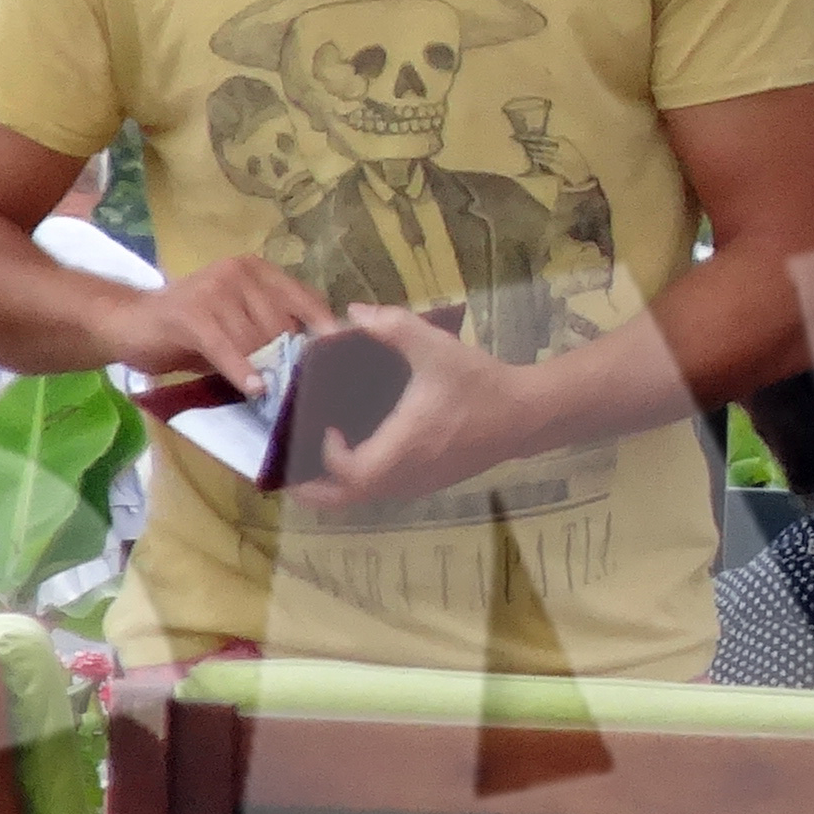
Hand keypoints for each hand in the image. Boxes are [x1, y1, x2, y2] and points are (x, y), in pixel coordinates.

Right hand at [97, 257, 335, 396]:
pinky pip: (227, 348)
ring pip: (256, 340)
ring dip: (264, 370)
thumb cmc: (192, 331)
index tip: (346, 361)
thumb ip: (274, 331)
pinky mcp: (192, 314)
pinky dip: (242, 371)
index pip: (307, 300)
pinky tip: (254, 389)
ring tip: (269, 391)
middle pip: (283, 325)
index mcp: (258, 271)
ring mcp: (215, 290)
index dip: (326, 332)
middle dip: (288, 360)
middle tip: (296, 389)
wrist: (130, 323)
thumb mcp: (239, 325)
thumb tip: (317, 361)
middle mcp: (239, 272)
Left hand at [304, 307, 530, 508]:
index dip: (325, 452)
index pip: (348, 471)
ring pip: (362, 499)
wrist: (527, 415)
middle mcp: (405, 476)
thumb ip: (393, 326)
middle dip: (311, 489)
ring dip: (334, 485)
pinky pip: (381, 491)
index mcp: (402, 448)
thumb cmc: (480, 384)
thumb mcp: (436, 347)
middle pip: (344, 501)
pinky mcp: (428, 483)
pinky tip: (354, 451)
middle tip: (287, 468)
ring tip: (313, 456)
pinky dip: (358, 481)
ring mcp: (417, 485)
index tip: (324, 422)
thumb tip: (353, 312)